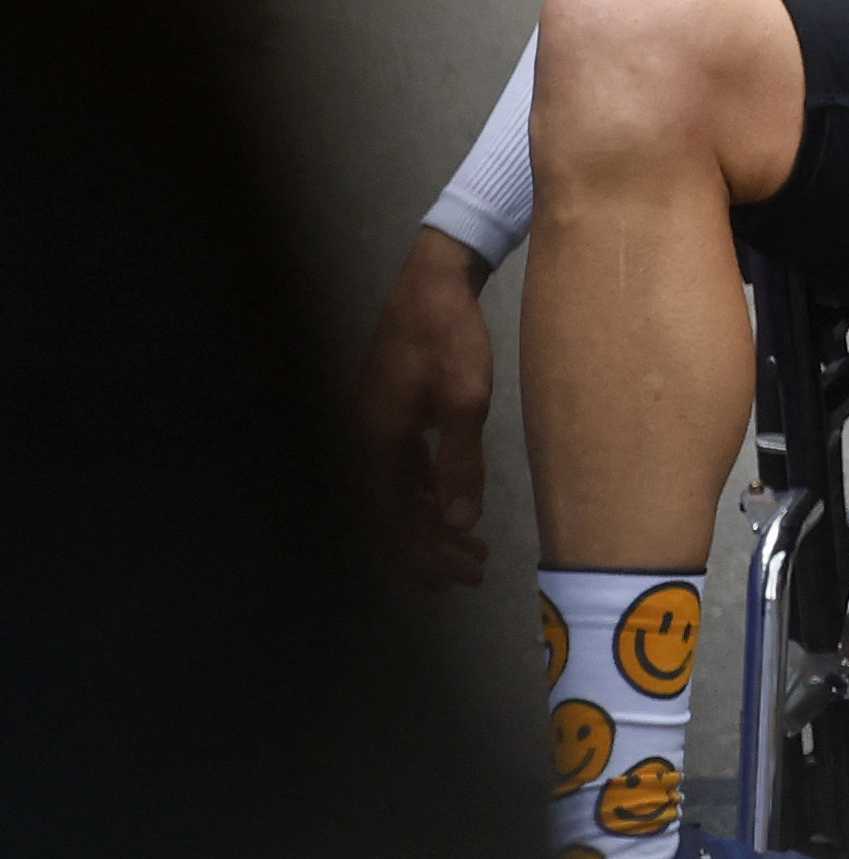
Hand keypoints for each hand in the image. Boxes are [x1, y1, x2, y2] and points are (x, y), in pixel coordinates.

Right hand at [357, 232, 497, 588]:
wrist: (434, 280)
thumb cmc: (449, 335)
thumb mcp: (465, 398)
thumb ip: (460, 461)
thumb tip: (460, 521)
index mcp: (376, 439)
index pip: (391, 517)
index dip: (421, 553)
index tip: (456, 578)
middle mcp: (366, 437)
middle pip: (392, 511)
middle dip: (430, 547)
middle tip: (473, 573)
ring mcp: (376, 424)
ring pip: (400, 491)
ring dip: (433, 523)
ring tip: (472, 550)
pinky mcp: (392, 412)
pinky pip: (405, 469)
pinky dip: (430, 493)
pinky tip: (453, 505)